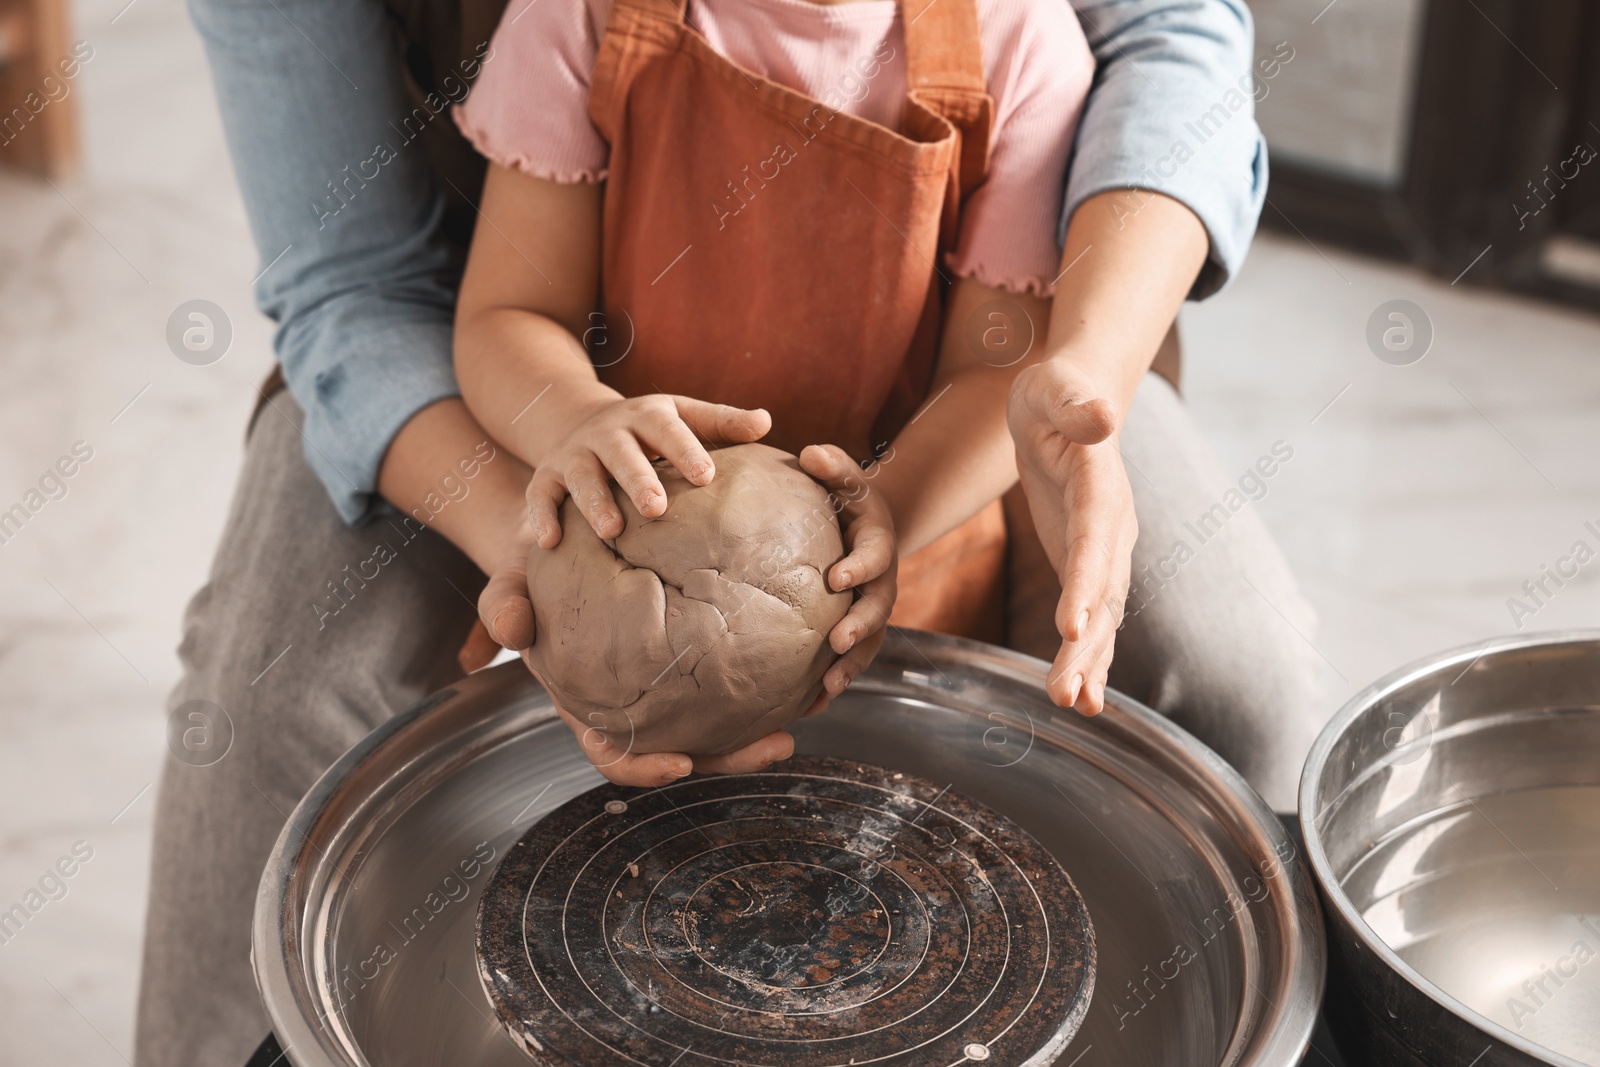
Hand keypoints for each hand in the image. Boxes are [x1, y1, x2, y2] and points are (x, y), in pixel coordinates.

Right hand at [470, 494, 794, 785]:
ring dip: (764, 725)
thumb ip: (503, 607)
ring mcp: (669, 685)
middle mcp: (635, 706)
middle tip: (780, 743)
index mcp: (589, 706)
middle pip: (687, 751)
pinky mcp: (696, 655)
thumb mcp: (509, 587)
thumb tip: (508, 628)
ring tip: (810, 707)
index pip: (614, 758)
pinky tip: (806, 664)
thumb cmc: (532, 577)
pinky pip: (734, 676)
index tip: (681, 765)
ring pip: (720, 721)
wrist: (562, 547)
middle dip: (733, 758)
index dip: (646, 770)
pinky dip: (767, 679)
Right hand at [527, 394, 770, 546]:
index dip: (685, 451)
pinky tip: (551, 542)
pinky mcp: (547, 476)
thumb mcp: (682, 416)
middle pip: (622, 454)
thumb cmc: (649, 429)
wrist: (580, 420)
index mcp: (646, 417)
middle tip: (657, 508)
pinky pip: (541, 495)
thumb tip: (766, 422)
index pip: (669, 431)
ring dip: (594, 502)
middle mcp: (607, 434)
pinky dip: (542, 516)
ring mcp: (574, 455)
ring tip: (612, 531)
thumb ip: (723, 423)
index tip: (706, 477)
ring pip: (582, 477)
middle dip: (638, 479)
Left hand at [798, 444, 897, 714]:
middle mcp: (881, 585)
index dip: (860, 569)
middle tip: (836, 644)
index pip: (875, 558)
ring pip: (869, 647)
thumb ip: (832, 463)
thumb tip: (810, 453)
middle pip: (878, 611)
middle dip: (859, 629)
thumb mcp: (844, 475)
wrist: (864, 527)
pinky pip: (848, 664)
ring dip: (850, 668)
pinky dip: (832, 686)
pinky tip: (807, 709)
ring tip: (826, 690)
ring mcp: (871, 613)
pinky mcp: (856, 634)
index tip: (837, 580)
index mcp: (878, 546)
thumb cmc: (845, 497)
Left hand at [1008, 359, 1136, 715]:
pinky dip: (1087, 656)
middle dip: (1085, 647)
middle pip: (1102, 594)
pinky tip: (1081, 697)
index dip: (1085, 585)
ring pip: (1101, 616)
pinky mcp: (1087, 564)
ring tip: (1073, 705)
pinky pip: (1091, 617)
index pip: (1094, 542)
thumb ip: (1075, 402)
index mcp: (1101, 489)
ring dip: (1088, 663)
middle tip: (1064, 694)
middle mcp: (1113, 528)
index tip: (1070, 627)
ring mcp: (1104, 550)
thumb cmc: (1054, 392)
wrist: (1070, 401)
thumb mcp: (1053, 387)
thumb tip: (1102, 413)